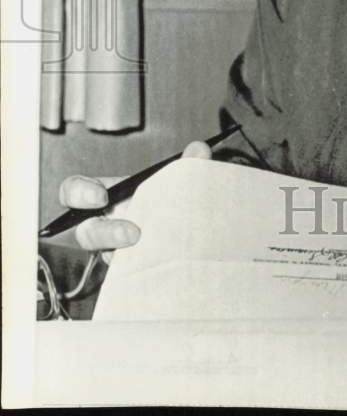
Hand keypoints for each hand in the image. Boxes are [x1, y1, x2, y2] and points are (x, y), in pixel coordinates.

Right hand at [57, 140, 211, 259]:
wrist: (187, 227)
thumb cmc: (169, 198)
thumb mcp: (175, 178)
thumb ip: (187, 164)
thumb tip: (198, 150)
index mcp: (107, 195)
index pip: (74, 191)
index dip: (79, 193)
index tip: (100, 197)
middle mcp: (105, 224)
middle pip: (85, 233)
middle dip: (105, 233)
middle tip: (133, 233)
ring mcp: (115, 249)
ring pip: (105, 257)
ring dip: (124, 254)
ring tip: (150, 249)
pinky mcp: (129, 269)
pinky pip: (128, 272)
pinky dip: (144, 266)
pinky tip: (163, 261)